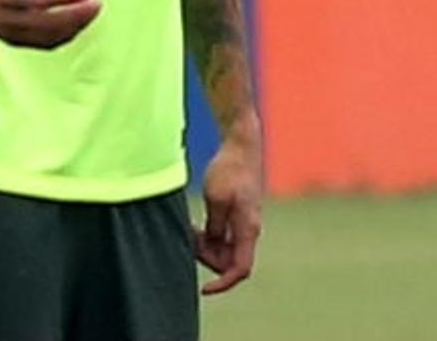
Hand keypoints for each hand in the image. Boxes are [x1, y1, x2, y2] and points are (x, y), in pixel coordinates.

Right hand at [0, 0, 101, 48]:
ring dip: (74, 27)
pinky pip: (44, 43)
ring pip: (51, 36)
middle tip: (98, 3)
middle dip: (79, 15)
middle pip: (54, 22)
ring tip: (91, 14)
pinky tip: (75, 29)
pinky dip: (62, 38)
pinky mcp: (15, 41)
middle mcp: (14, 18)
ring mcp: (15, 33)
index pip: (46, 1)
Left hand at [196, 133, 264, 293]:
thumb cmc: (229, 169)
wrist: (241, 146)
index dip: (222, 284)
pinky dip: (208, 236)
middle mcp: (249, 229)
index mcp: (247, 229)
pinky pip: (223, 236)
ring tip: (188, 228)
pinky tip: (194, 225)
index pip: (239, 269)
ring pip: (224, 249)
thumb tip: (212, 246)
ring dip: (205, 246)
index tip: (204, 289)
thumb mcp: (215, 198)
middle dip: (206, 257)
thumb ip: (214, 226)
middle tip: (187, 237)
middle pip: (229, 261)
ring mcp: (244, 223)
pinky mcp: (238, 214)